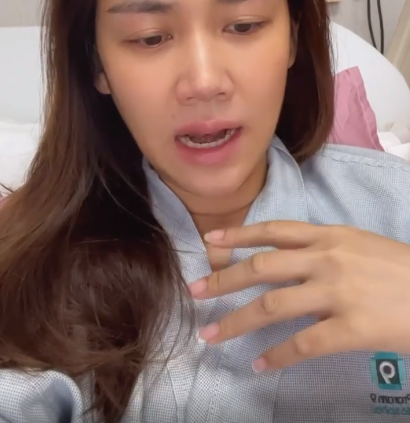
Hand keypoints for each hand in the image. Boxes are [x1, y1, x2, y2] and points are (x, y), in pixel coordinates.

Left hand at [189, 221, 409, 371]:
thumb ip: (325, 249)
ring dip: (236, 322)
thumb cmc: (401, 269)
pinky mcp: (350, 328)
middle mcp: (327, 259)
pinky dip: (276, 356)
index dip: (239, 235)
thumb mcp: (361, 245)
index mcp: (331, 236)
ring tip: (211, 335)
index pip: (274, 231)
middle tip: (195, 292)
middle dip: (223, 280)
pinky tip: (259, 365)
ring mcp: (337, 293)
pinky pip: (302, 344)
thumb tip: (288, 259)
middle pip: (262, 268)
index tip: (210, 242)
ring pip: (272, 306)